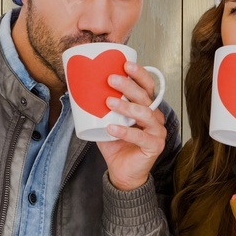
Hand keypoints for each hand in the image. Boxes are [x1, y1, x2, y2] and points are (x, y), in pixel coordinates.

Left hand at [96, 61, 167, 190]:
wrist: (122, 171)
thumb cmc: (116, 143)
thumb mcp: (106, 120)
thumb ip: (100, 105)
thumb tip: (78, 88)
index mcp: (146, 106)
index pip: (147, 85)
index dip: (139, 73)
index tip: (125, 64)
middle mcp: (155, 116)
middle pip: (145, 96)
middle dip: (128, 85)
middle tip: (111, 80)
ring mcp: (157, 131)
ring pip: (145, 114)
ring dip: (126, 106)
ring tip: (109, 102)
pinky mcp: (154, 146)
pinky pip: (140, 136)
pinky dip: (125, 131)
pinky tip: (111, 128)